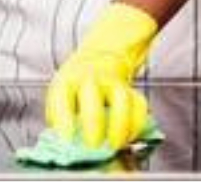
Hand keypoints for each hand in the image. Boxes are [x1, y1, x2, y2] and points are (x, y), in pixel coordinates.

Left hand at [45, 3, 157, 149]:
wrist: (101, 53)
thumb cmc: (76, 81)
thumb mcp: (60, 91)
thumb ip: (60, 115)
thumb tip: (64, 146)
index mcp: (66, 80)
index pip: (61, 98)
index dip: (64, 120)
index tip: (66, 140)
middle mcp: (89, 79)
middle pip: (92, 99)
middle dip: (93, 126)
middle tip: (92, 147)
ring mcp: (112, 82)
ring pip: (122, 101)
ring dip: (120, 126)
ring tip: (115, 145)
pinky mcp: (130, 88)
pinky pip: (139, 106)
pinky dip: (137, 124)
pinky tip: (129, 137)